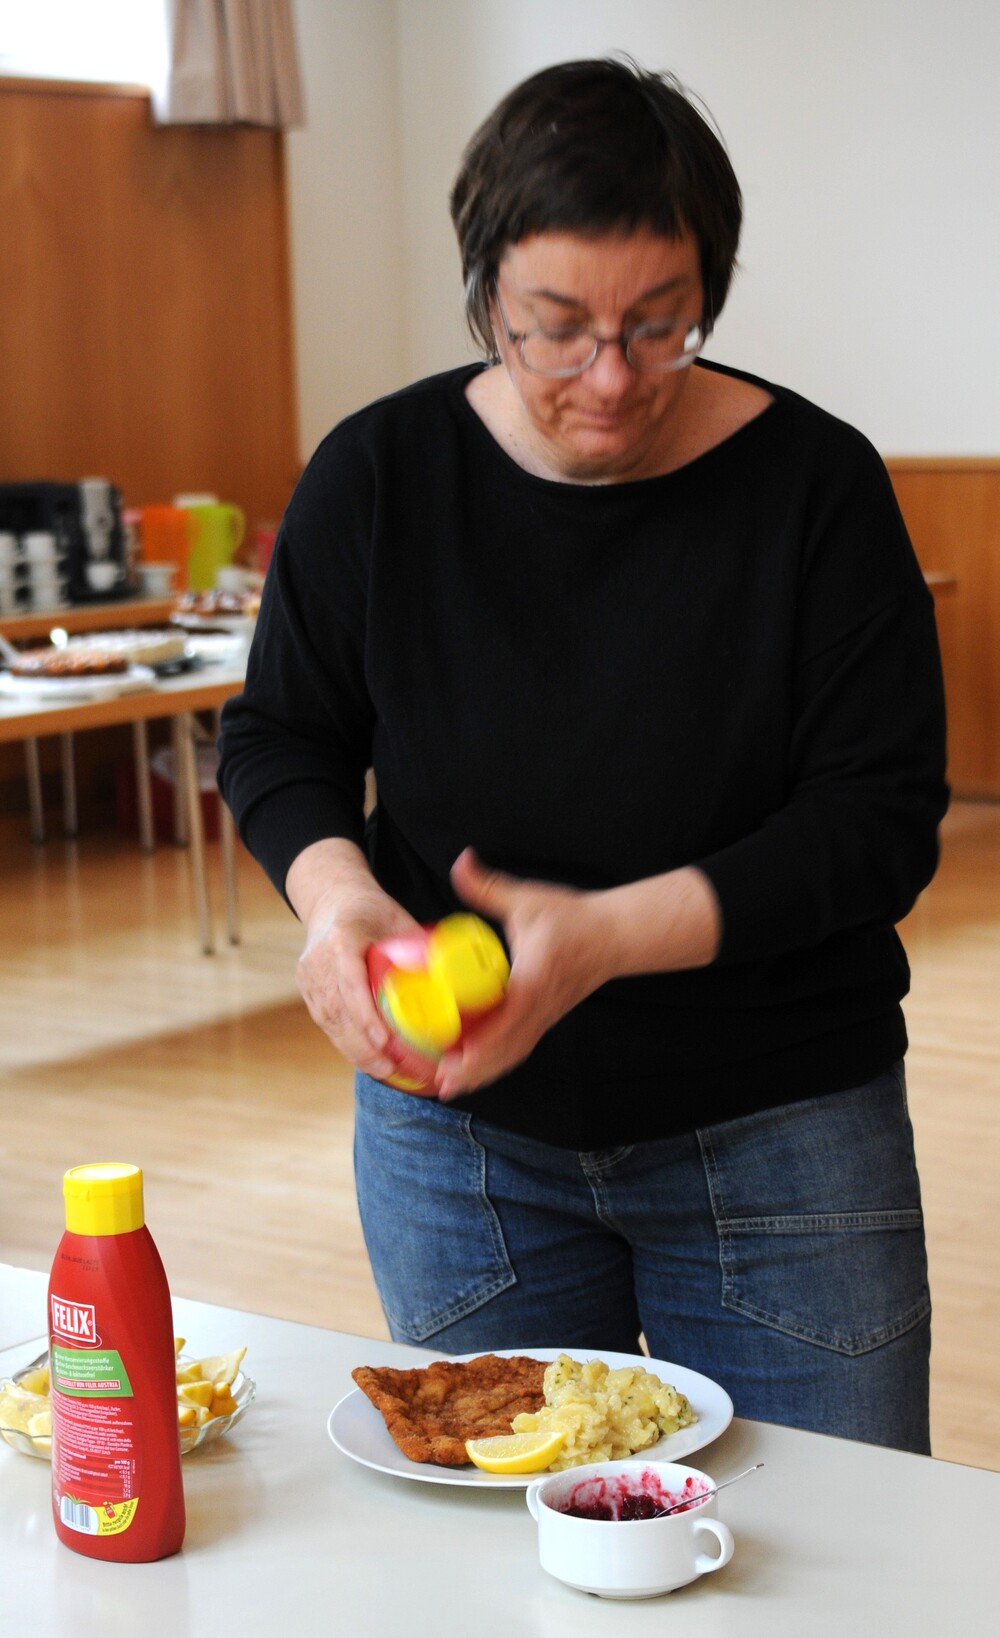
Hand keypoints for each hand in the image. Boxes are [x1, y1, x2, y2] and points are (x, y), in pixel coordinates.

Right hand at [288, 839, 421, 1077]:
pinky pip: (327, 1021)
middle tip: (390, 1068)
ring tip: (383, 1070)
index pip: (349, 981)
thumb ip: (419, 945)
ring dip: (354, 1050)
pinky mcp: (308, 990)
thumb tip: (455, 978)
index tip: (382, 1041)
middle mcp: (317, 961)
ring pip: (329, 1022)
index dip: (364, 1014)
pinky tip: (368, 1059)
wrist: (331, 899)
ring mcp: (309, 977)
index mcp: (341, 938)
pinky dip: (347, 1042)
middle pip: (336, 1011)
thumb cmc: (370, 907)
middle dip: (361, 1046)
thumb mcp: (397, 917)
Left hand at [434, 848, 616, 1098]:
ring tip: (449, 1087)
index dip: (482, 1040)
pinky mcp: (547, 1019)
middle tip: (441, 1081)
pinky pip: (519, 1048)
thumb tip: (461, 862)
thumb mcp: (529, 899)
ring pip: (513, 1053)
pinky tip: (474, 1073)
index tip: (453, 1054)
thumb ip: (490, 886)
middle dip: (474, 1068)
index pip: (507, 1015)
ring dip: (483, 1073)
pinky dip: (496, 1064)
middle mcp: (541, 1005)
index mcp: (534, 977)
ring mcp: (546, 1016)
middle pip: (506, 1047)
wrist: (614, 935)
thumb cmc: (573, 918)